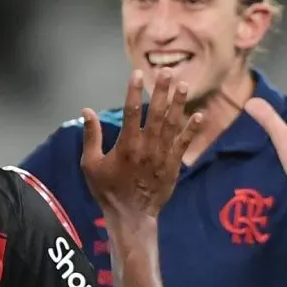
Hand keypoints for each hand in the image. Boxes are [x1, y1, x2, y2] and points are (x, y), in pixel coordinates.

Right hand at [80, 69, 202, 218]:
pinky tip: (199, 115)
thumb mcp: (90, 164)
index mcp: (126, 145)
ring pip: (172, 124)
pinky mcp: (173, 165)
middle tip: (166, 71)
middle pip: (156, 113)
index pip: (131, 111)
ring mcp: (163, 155)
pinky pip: (184, 143)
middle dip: (161, 90)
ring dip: (178, 104)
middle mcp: (147, 146)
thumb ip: (91, 136)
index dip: (134, 91)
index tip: (137, 74)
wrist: (131, 216)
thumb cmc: (107, 190)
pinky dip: (191, 129)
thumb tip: (87, 111)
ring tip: (183, 85)